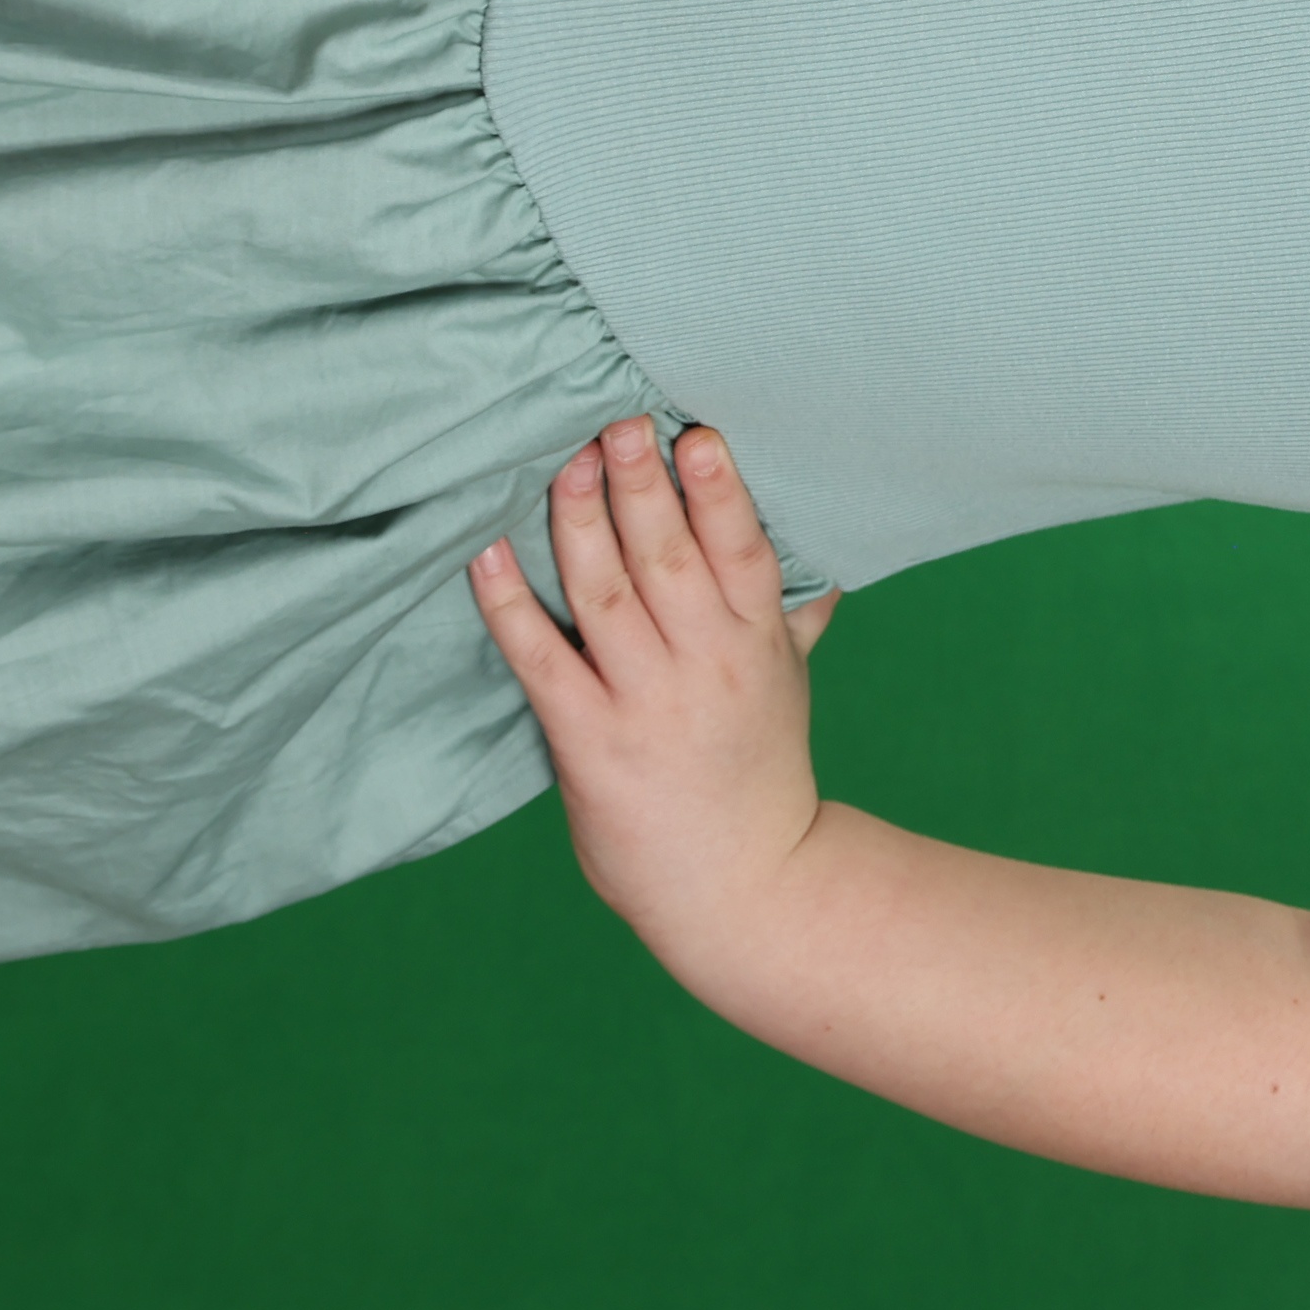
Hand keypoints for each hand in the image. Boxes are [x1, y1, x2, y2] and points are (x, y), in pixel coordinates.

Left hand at [468, 418, 839, 957]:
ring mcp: (648, 702)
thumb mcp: (788, 688)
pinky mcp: (592, 742)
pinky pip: (543, 659)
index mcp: (757, 641)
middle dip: (640, 485)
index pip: (740, 548)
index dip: (717, 488)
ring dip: (580, 522)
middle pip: (670, 555)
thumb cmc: (760, 776)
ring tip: (563, 464)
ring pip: (606, 593)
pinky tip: (487, 552)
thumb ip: (794, 621)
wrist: (745, 887)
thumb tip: (821, 566)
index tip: (694, 433)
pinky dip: (511, 603)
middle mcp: (707, 664)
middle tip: (615, 422)